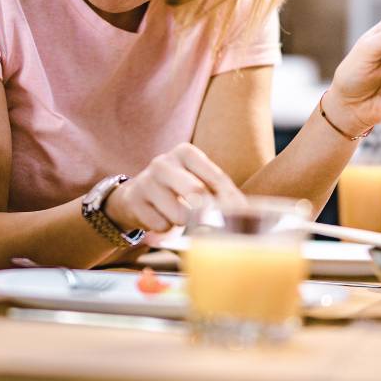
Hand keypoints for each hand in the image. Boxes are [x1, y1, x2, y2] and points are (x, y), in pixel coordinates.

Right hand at [104, 143, 243, 232]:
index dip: (232, 199)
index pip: (216, 177)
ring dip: (184, 223)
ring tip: (178, 215)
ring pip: (179, 214)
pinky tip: (160, 218)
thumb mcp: (196, 180)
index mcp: (185, 152)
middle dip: (209, 213)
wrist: (135, 196)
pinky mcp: (134, 201)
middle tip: (213, 223)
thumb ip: (218, 191)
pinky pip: (161, 226)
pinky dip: (166, 229)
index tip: (243, 216)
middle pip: (197, 193)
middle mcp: (164, 162)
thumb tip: (246, 211)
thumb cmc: (176, 189)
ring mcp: (146, 181)